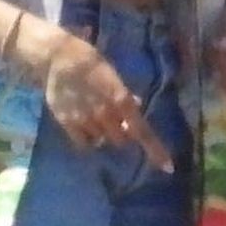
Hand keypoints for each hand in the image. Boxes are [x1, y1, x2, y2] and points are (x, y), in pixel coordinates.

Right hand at [42, 32, 171, 170]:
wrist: (57, 57)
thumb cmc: (90, 62)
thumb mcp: (114, 76)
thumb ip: (125, 96)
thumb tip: (136, 109)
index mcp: (122, 101)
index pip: (143, 132)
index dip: (156, 151)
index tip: (168, 168)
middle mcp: (106, 114)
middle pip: (121, 140)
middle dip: (122, 132)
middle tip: (115, 120)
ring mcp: (86, 121)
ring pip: (102, 141)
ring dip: (103, 134)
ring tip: (94, 116)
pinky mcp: (67, 124)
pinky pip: (83, 143)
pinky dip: (87, 138)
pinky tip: (83, 124)